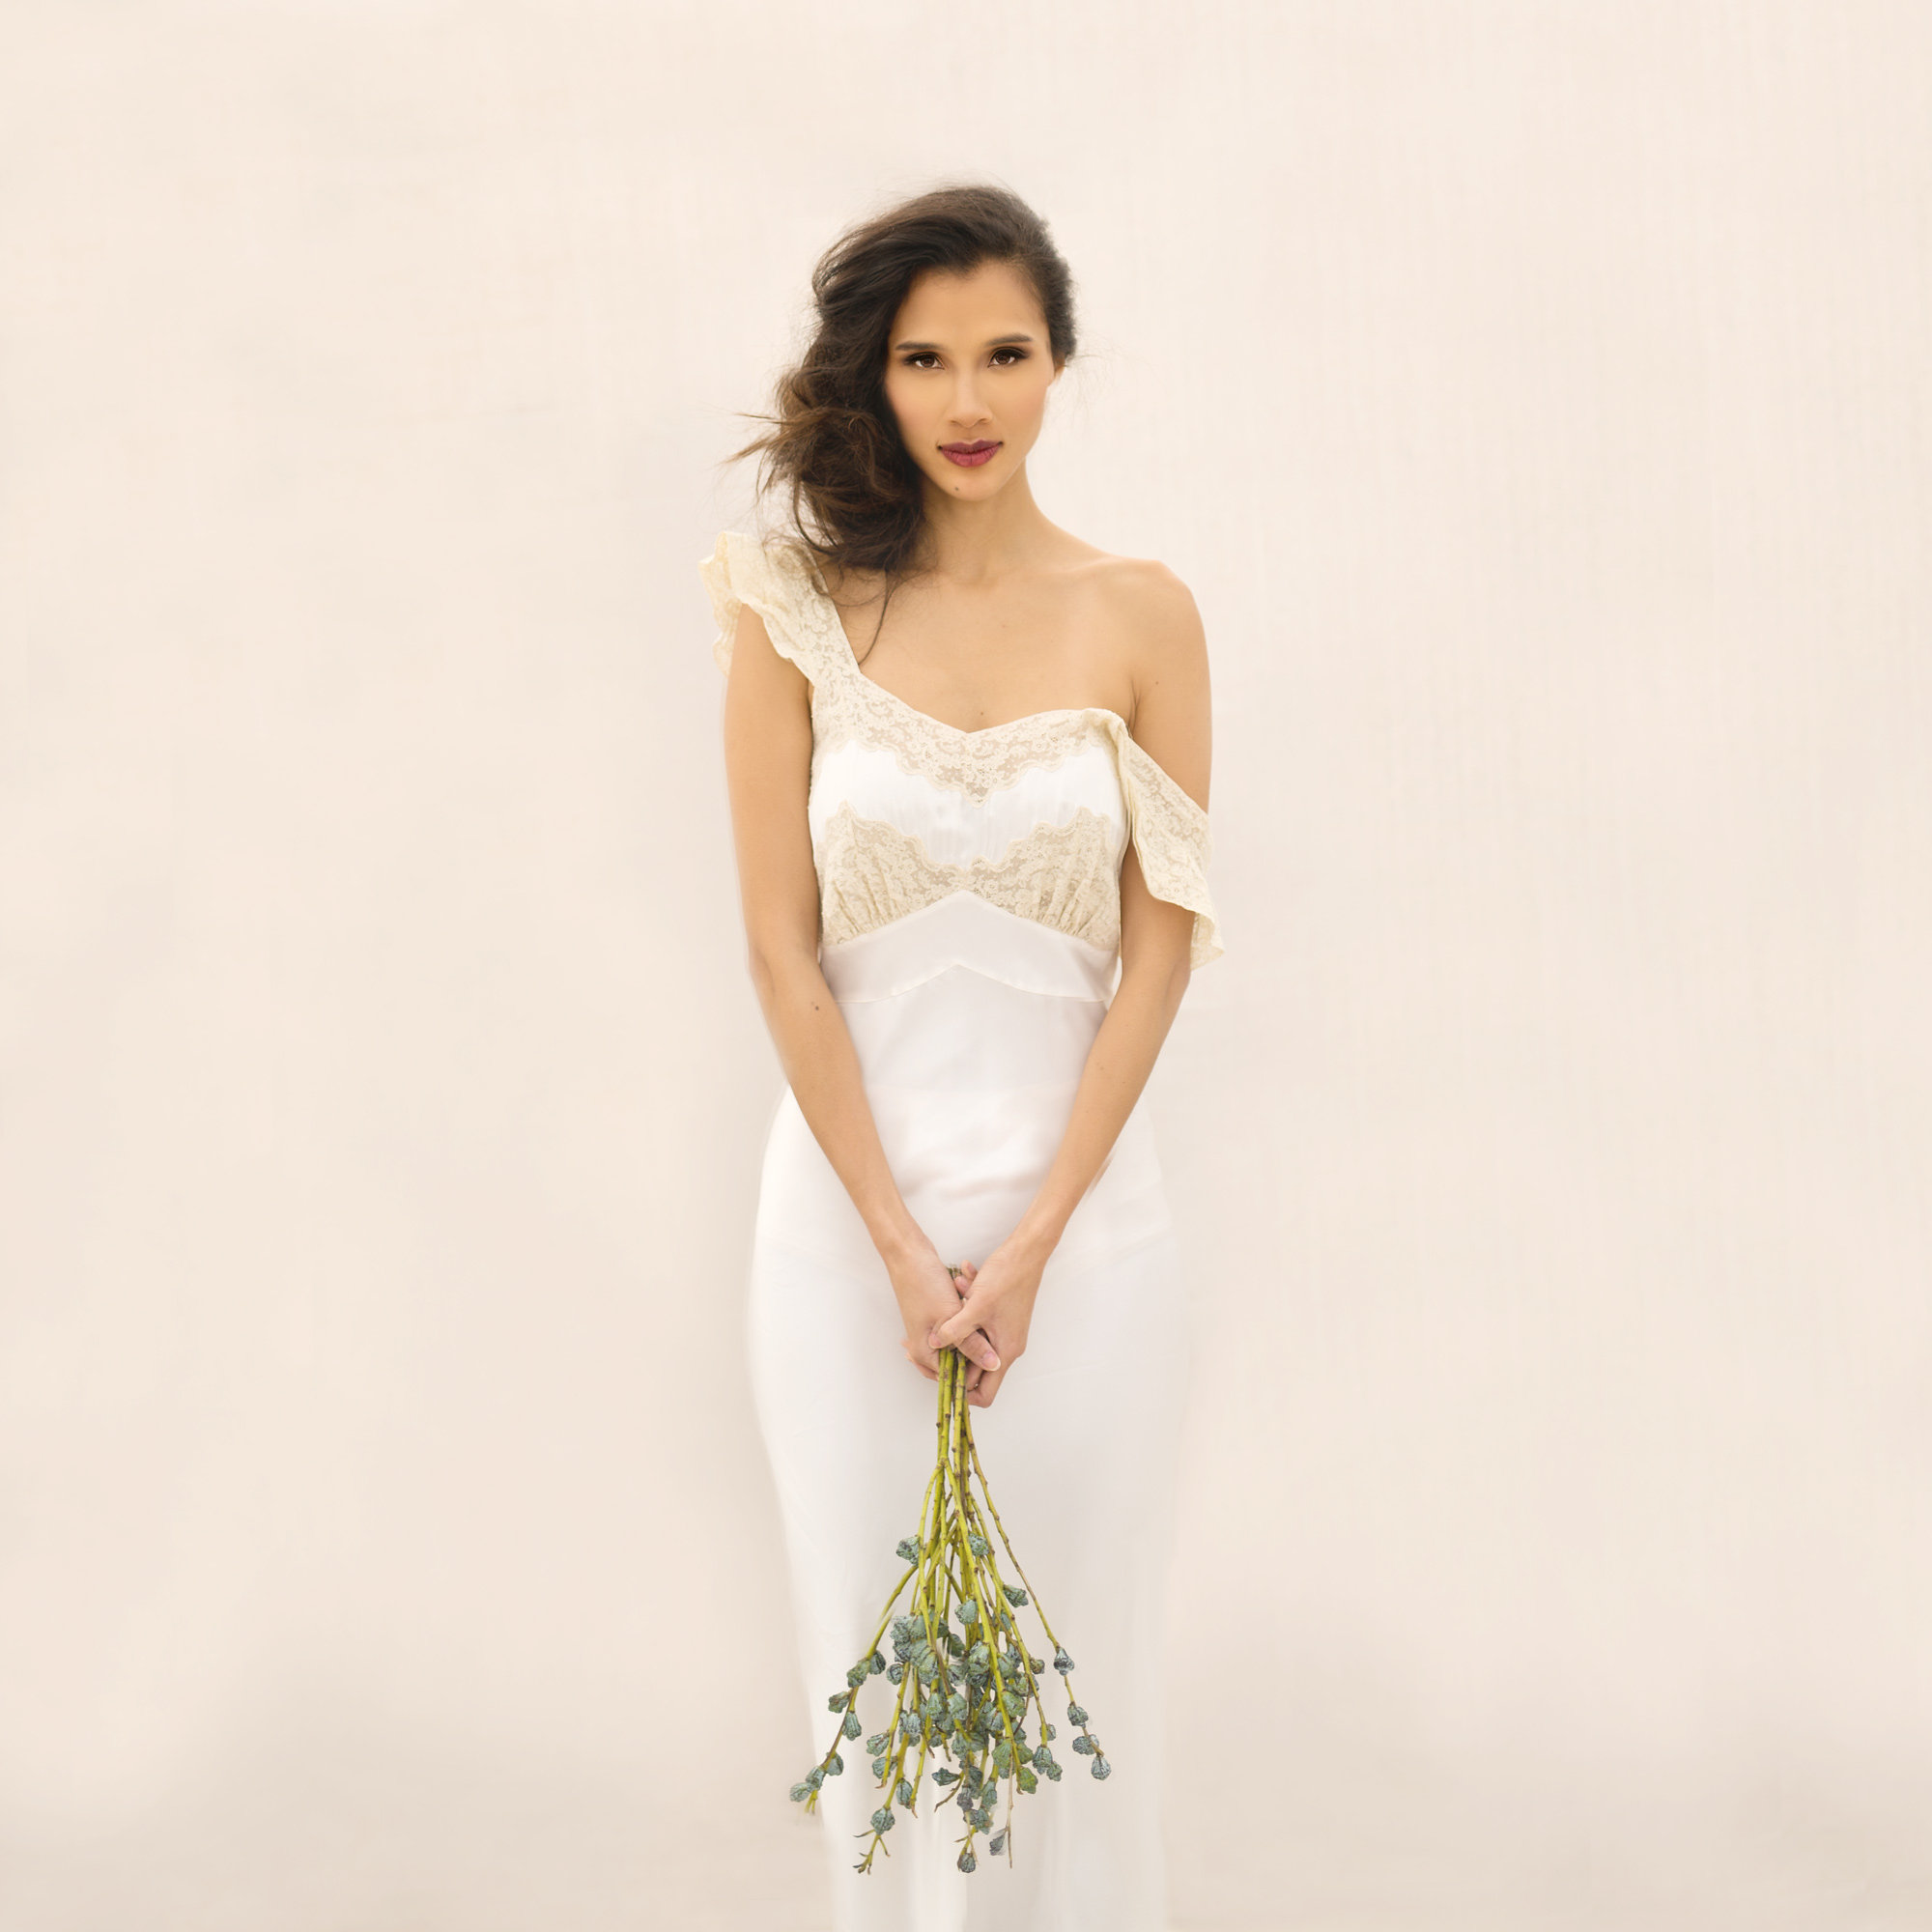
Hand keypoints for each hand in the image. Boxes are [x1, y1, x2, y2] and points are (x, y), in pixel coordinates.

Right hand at [887, 1244, 998, 1391]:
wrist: (909, 1256)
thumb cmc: (923, 1285)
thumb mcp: (951, 1316)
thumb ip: (972, 1344)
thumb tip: (993, 1364)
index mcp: (925, 1355)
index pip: (957, 1378)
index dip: (978, 1369)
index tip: (995, 1352)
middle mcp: (927, 1348)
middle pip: (960, 1360)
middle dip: (976, 1343)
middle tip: (987, 1325)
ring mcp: (932, 1333)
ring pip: (962, 1340)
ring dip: (972, 1326)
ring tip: (975, 1302)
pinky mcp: (937, 1319)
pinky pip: (958, 1326)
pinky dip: (966, 1314)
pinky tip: (969, 1294)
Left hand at [930, 1240, 1045, 1408]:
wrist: (1027, 1252)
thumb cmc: (1007, 1278)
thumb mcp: (976, 1306)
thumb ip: (954, 1330)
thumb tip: (935, 1345)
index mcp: (1004, 1352)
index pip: (984, 1393)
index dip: (962, 1391)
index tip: (942, 1376)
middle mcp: (1007, 1346)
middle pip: (975, 1365)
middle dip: (954, 1349)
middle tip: (934, 1337)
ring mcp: (1004, 1331)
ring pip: (973, 1337)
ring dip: (960, 1321)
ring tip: (955, 1293)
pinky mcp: (1000, 1316)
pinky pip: (978, 1319)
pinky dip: (968, 1305)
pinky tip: (963, 1281)